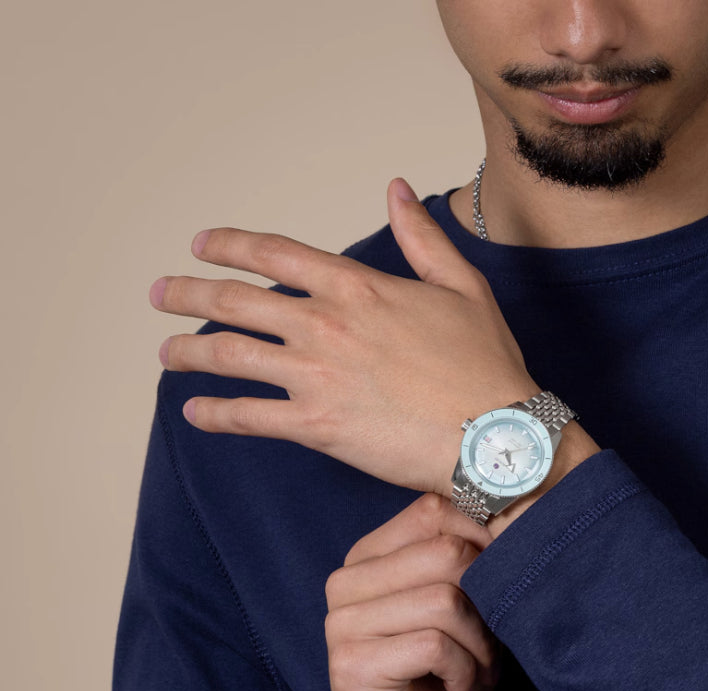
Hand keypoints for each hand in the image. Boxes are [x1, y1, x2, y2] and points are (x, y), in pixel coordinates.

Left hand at [151, 178, 539, 495]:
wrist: (497, 435)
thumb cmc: (486, 367)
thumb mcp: (463, 287)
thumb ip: (422, 238)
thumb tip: (396, 189)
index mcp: (356, 287)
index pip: (273, 254)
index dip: (228, 246)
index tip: (201, 245)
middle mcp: (325, 324)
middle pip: (235, 301)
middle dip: (187, 293)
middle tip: (161, 294)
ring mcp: (316, 376)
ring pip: (229, 355)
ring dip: (188, 352)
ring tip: (166, 354)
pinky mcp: (317, 427)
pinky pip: (249, 416)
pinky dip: (215, 414)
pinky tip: (195, 412)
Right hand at [324, 492, 501, 690]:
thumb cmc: (445, 686)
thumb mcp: (470, 615)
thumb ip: (476, 562)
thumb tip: (518, 515)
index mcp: (370, 557)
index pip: (437, 511)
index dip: (487, 546)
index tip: (500, 594)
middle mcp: (346, 581)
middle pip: (447, 552)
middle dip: (487, 604)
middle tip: (488, 647)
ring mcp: (341, 621)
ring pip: (445, 598)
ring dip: (479, 643)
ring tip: (473, 669)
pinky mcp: (350, 662)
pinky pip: (434, 642)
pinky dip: (463, 670)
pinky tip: (453, 688)